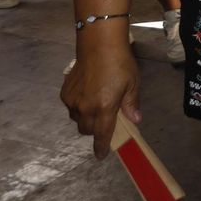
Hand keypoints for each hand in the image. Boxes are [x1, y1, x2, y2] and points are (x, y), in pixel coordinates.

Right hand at [61, 44, 142, 159]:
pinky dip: (78, 107)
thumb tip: (135, 121)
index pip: (101, 135)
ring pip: (77, 119)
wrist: (98, 45)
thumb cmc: (120, 64)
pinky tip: (87, 94)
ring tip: (96, 105)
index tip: (101, 155)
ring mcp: (72, 101)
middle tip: (104, 121)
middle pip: (86, 130)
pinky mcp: (64, 93)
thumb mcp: (132, 85)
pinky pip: (70, 107)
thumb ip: (131, 105)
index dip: (101, 147)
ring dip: (85, 119)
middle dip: (94, 130)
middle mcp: (85, 108)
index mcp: (104, 108)